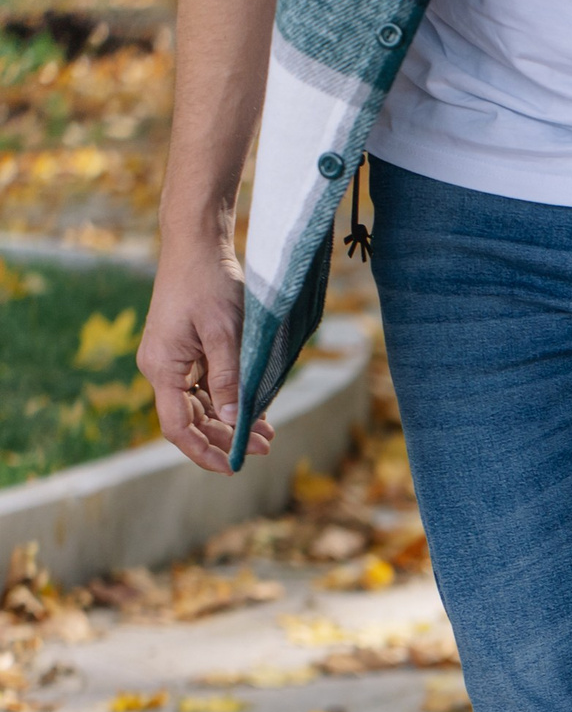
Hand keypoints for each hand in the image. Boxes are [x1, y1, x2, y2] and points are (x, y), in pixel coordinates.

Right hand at [138, 240, 272, 472]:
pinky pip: (209, 385)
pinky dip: (232, 399)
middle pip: (192, 419)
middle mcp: (162, 368)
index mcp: (162, 367)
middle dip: (227, 437)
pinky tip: (258, 410)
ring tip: (268, 434)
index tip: (234, 467)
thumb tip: (234, 421)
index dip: (205, 451)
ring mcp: (175, 360)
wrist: (197, 244)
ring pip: (203, 405)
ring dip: (232, 421)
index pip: (178, 427)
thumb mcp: (225, 333)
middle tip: (267, 447)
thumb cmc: (208, 282)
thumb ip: (229, 379)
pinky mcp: (188, 351)